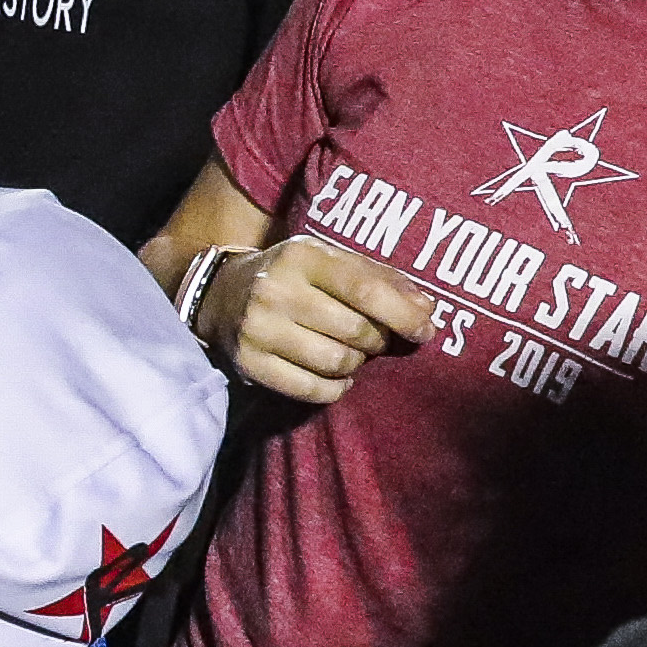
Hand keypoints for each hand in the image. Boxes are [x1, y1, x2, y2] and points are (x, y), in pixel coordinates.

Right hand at [181, 231, 441, 405]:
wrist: (219, 294)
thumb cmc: (293, 276)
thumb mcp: (330, 261)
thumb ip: (380, 280)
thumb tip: (427, 310)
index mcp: (302, 257)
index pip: (364, 290)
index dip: (403, 315)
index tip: (426, 331)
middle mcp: (276, 291)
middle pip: (355, 331)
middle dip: (377, 340)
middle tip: (375, 338)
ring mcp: (258, 330)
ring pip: (336, 362)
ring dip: (355, 363)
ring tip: (350, 352)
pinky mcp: (249, 364)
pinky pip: (312, 390)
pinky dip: (334, 387)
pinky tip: (334, 375)